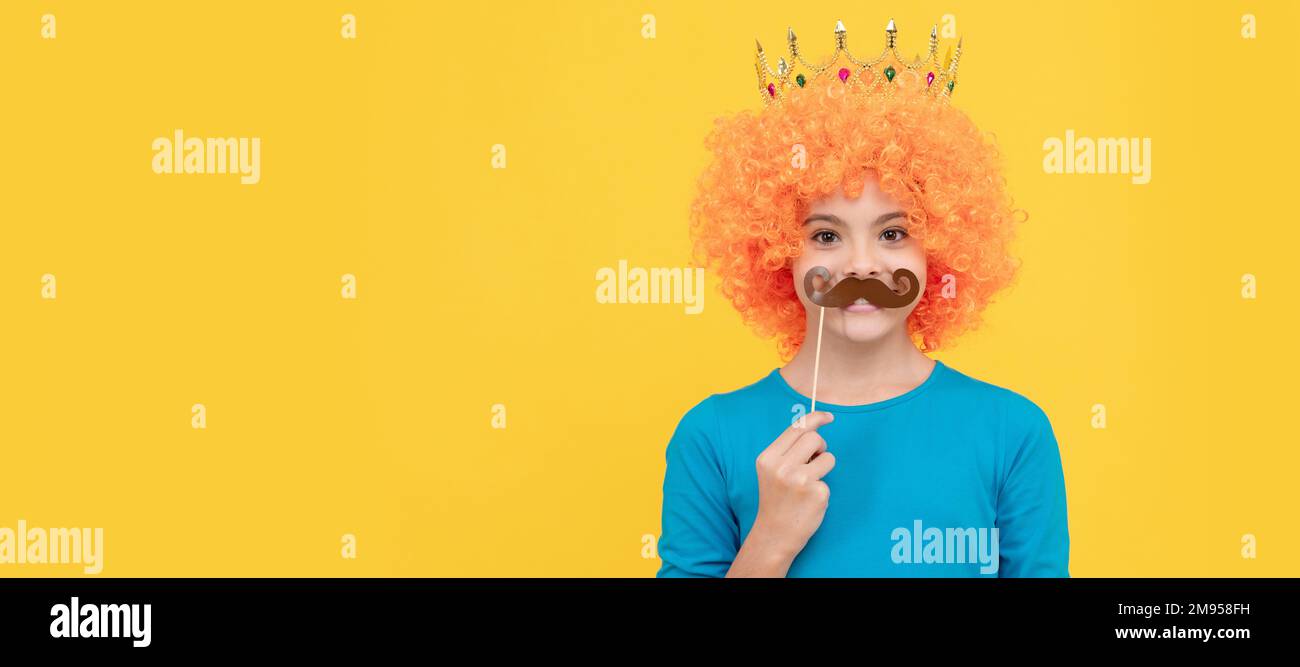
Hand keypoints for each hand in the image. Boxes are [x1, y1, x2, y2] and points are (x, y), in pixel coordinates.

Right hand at [727, 411, 835, 575]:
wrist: (775, 534)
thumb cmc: (777, 499)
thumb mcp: (772, 470)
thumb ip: (788, 450)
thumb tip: (815, 427)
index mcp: (768, 458)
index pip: (796, 428)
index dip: (815, 418)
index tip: (828, 417)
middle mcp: (782, 467)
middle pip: (814, 438)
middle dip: (820, 446)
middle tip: (815, 460)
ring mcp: (800, 480)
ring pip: (828, 457)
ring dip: (824, 466)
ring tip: (810, 482)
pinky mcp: (816, 493)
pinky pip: (829, 480)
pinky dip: (822, 488)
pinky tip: (809, 500)